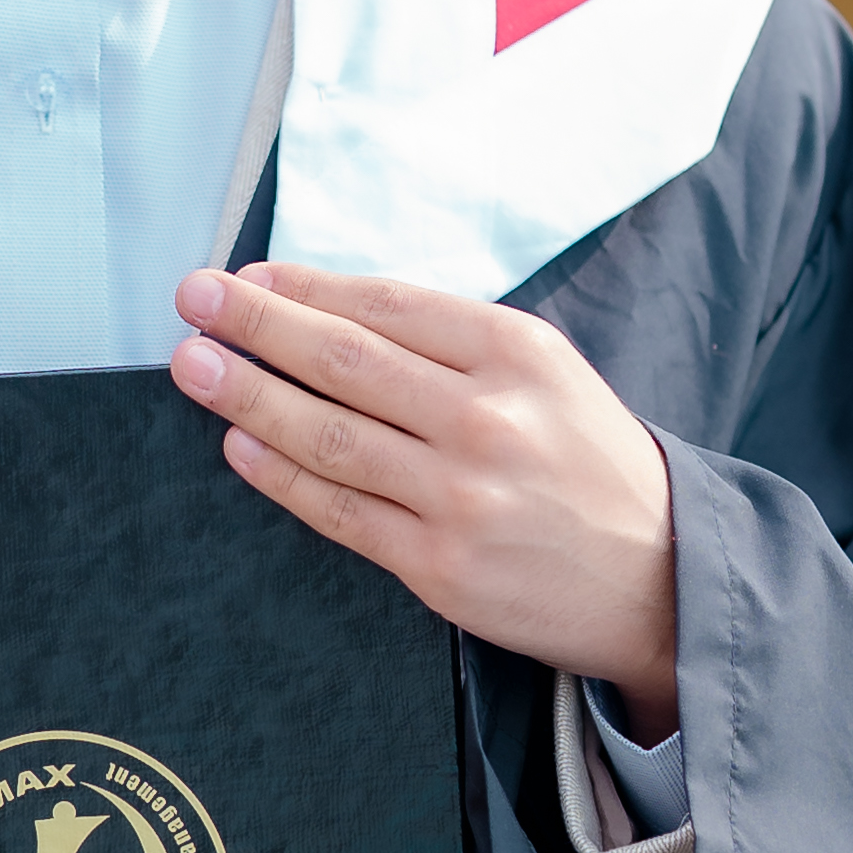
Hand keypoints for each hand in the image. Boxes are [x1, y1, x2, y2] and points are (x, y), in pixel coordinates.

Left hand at [171, 260, 679, 732]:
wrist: (659, 575)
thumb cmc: (590, 463)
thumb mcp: (547, 373)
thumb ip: (452, 342)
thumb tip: (330, 309)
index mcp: (517, 353)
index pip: (386, 306)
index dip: (305, 288)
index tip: (247, 277)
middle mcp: (487, 417)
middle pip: (345, 360)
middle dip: (257, 324)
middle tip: (193, 299)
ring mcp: (460, 495)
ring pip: (328, 435)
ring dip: (248, 394)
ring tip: (193, 364)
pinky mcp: (440, 566)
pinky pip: (340, 512)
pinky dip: (281, 476)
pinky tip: (240, 444)